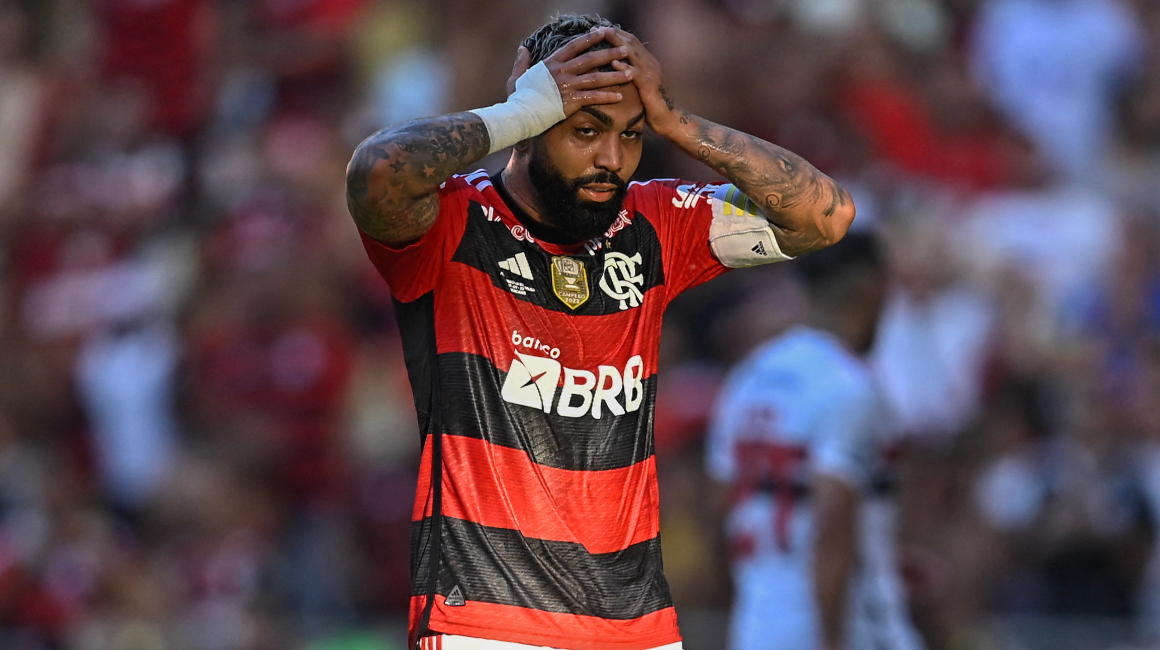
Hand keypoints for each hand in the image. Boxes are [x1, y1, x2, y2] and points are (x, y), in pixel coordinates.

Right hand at [505, 28, 633, 117]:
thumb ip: (522, 62)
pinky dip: (607, 96)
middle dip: (610, 53)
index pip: (574, 46)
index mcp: (552, 63)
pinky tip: (619, 96)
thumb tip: (523, 49)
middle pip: (590, 59)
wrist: (520, 115)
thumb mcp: (517, 77)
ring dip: (615, 75)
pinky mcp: (572, 101)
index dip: (590, 38)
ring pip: (596, 78)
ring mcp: (568, 86)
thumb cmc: (518, 98)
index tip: (603, 32)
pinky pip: (594, 97)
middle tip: (625, 50)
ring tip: (630, 73)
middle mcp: (562, 71)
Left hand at [603, 29, 681, 135]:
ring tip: (604, 36)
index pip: (631, 42)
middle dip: (614, 34)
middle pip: (631, 43)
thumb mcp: (640, 85)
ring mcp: (652, 74)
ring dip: (617, 44)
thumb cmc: (651, 105)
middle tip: (597, 29)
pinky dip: (625, 68)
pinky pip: (636, 74)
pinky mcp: (651, 86)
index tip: (599, 29)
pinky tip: (614, 64)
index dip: (616, 34)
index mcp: (648, 62)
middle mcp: (651, 64)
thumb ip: (630, 74)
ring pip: (634, 54)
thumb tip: (613, 67)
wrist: (669, 120)